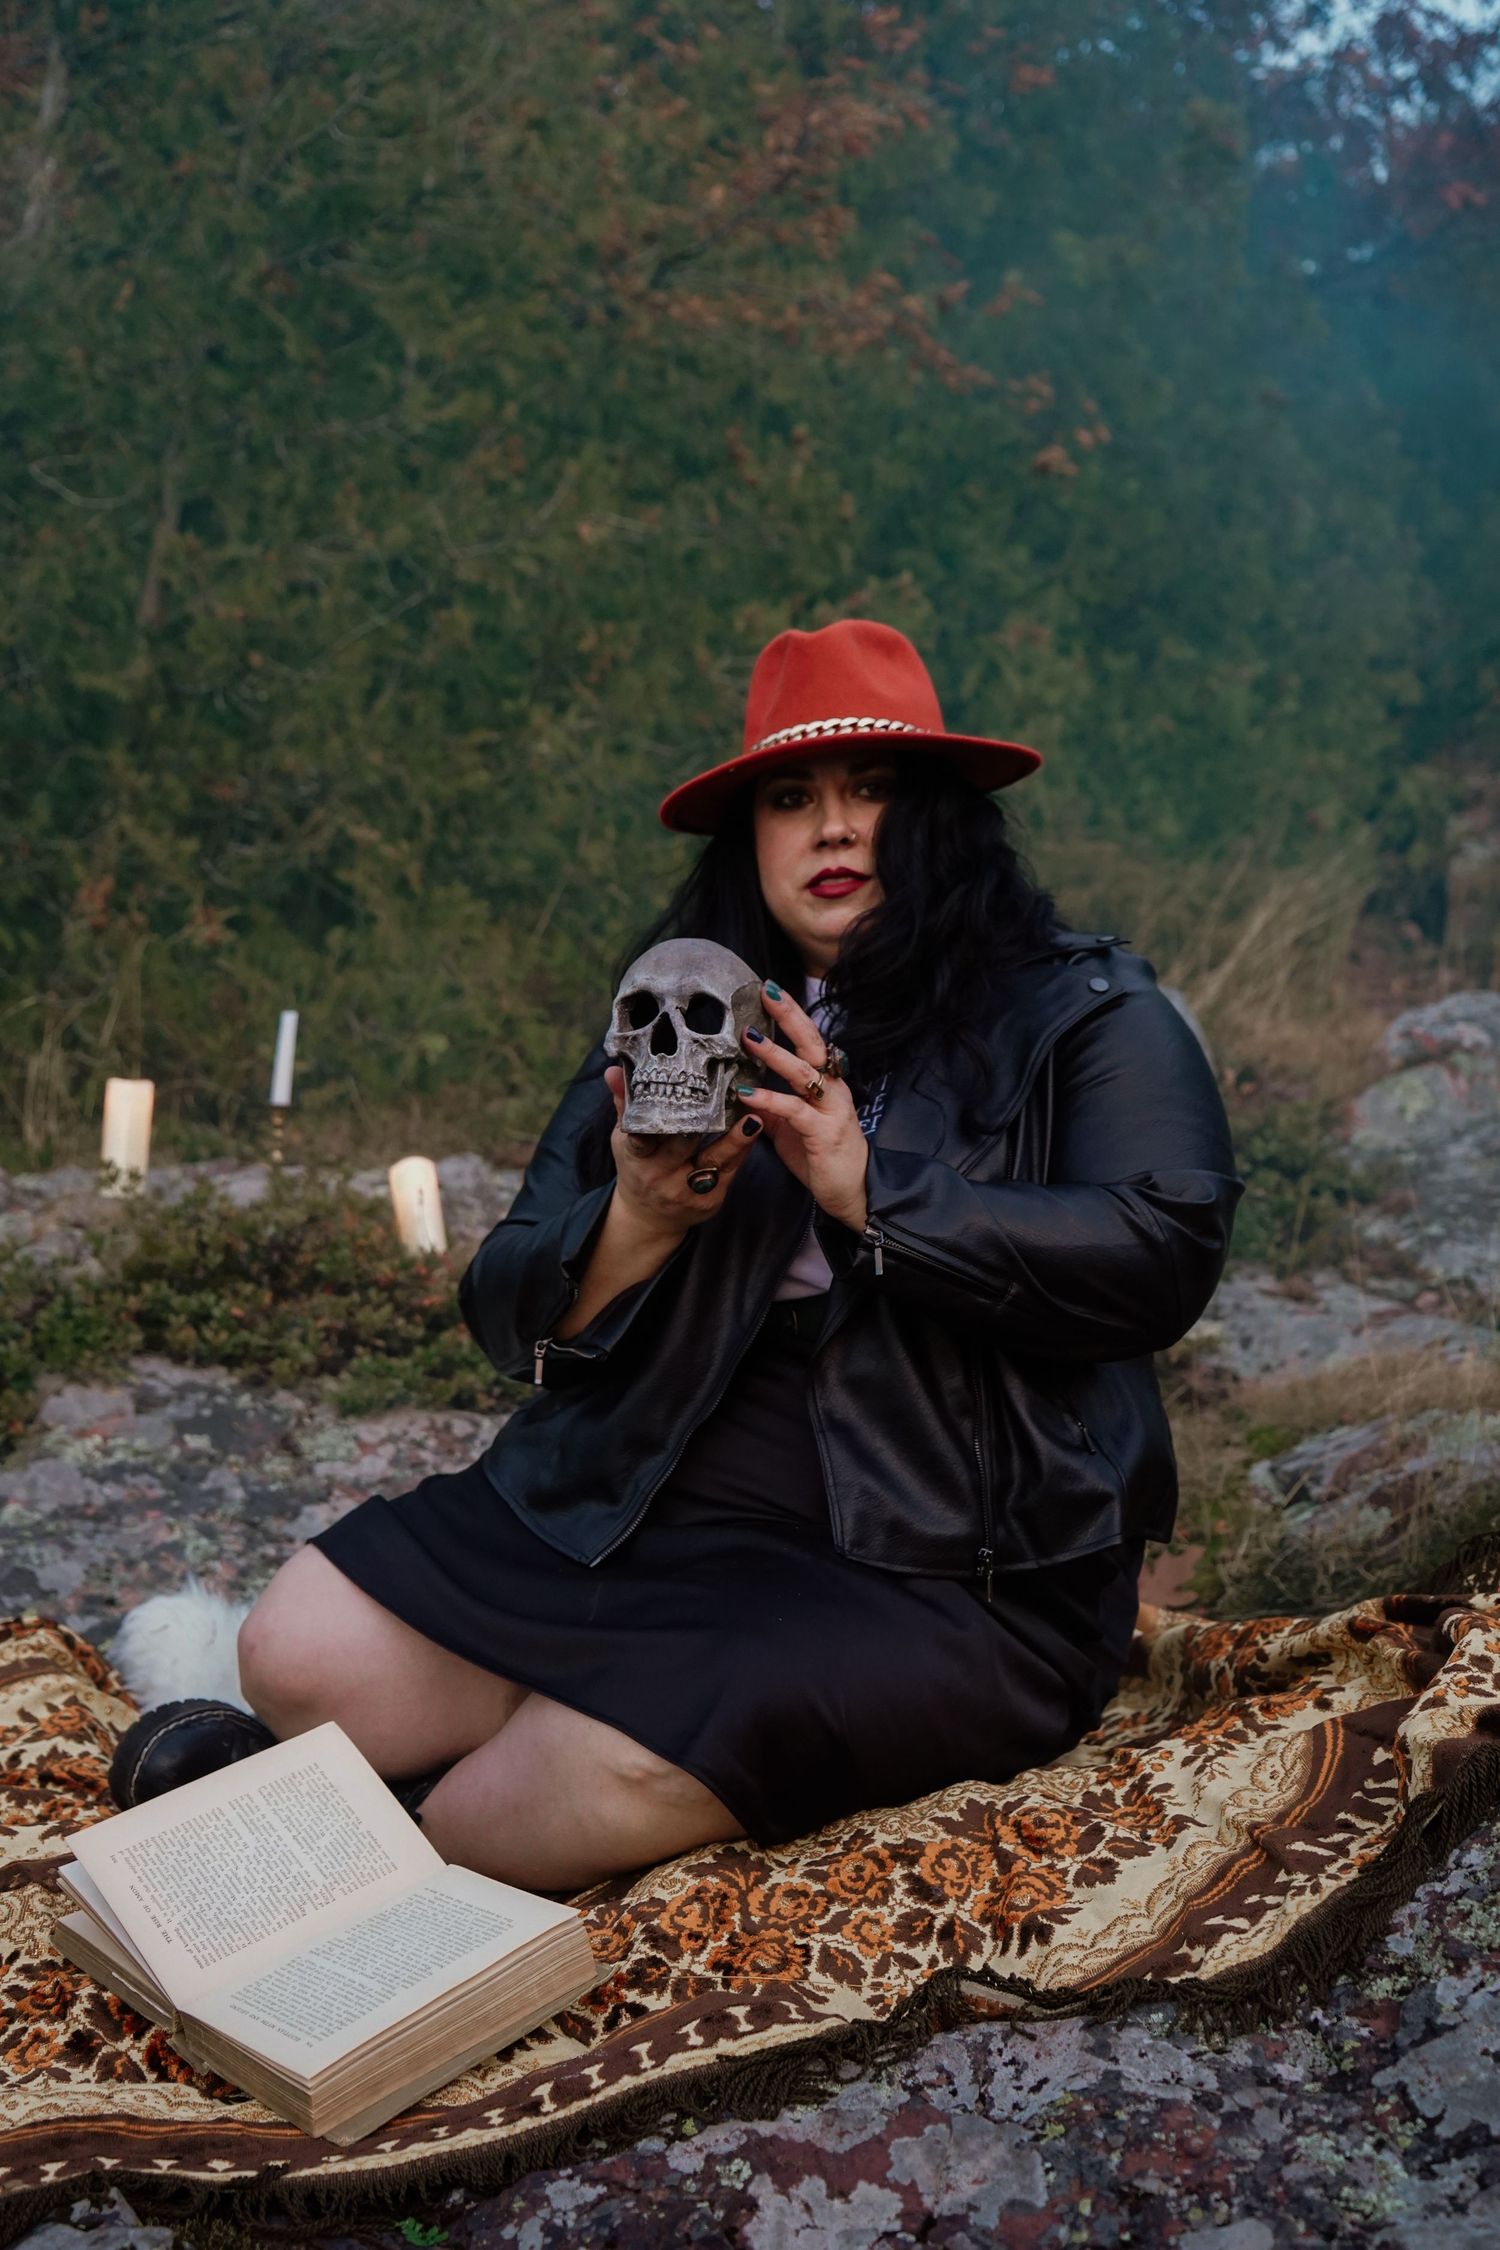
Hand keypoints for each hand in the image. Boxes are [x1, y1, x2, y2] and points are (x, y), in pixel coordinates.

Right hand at [604, 1064, 762, 1239]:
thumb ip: (625, 1104)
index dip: (657, 1122)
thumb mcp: (624, 1139)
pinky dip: (742, 1149)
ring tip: (753, 1118)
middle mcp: (660, 1176)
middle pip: (683, 1145)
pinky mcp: (710, 1201)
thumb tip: (613, 1070)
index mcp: (637, 1157)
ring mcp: (686, 1191)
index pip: (642, 1138)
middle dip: (702, 1122)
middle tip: (724, 1094)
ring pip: (714, 1160)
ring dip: (735, 1139)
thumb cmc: (638, 1168)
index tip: (672, 1102)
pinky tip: (754, 1128)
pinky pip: (729, 1171)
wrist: (649, 1218)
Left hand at [734, 985, 868, 1233]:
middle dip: (790, 1015)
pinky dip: (769, 1099)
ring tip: (748, 1037)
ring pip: (804, 1072)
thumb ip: (770, 1106)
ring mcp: (832, 1109)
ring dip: (775, 1053)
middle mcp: (833, 1089)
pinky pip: (795, 1110)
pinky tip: (746, 1093)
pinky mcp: (824, 1133)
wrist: (851, 1193)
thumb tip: (741, 1090)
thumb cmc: (822, 1156)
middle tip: (767, 991)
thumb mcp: (789, 1127)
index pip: (809, 1040)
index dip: (791, 1015)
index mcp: (827, 1083)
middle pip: (813, 1043)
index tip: (768, 991)